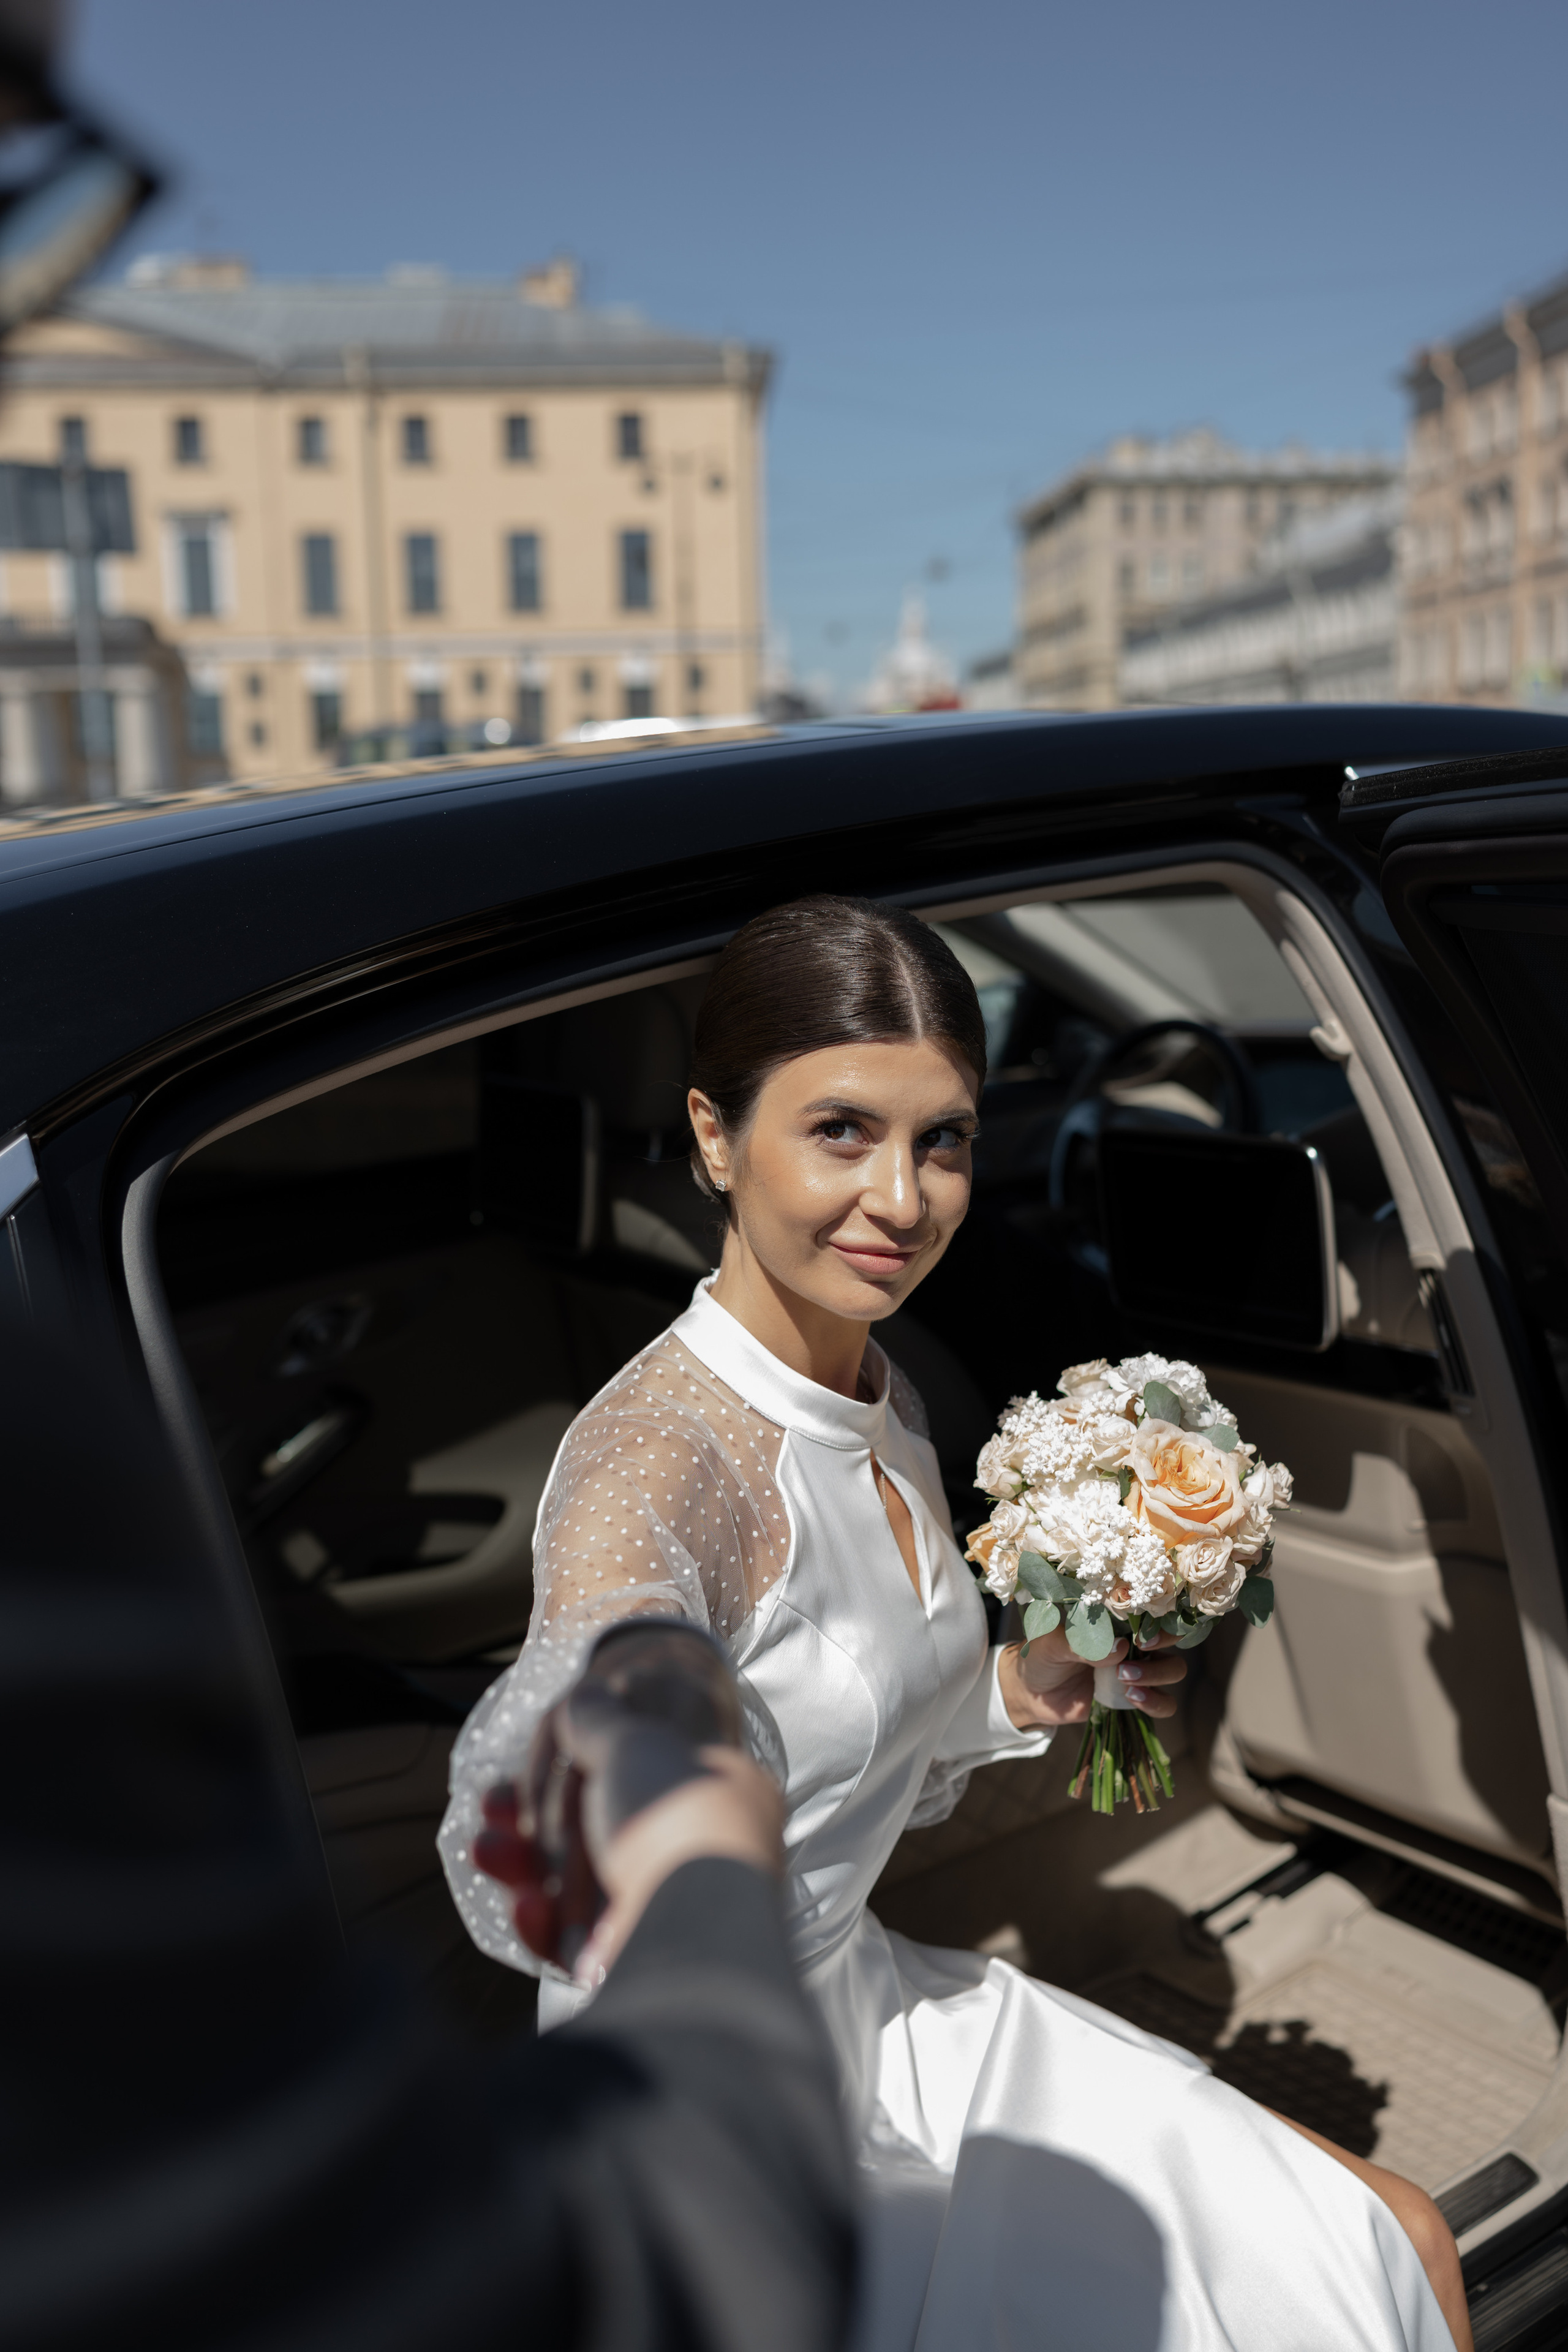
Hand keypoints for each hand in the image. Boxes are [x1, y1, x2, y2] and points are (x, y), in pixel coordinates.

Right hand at [475, 1746, 782, 1982]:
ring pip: (577, 1889)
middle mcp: (696, 1856)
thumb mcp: (635, 1741)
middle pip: (596, 1831)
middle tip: (489, 1810)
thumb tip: (581, 1696)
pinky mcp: (629, 1968)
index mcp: (716, 1796)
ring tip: (483, 1848)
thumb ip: (598, 1719)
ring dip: (522, 1866)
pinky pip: (574, 1943)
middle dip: (532, 1820)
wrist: (693, 1933)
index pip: (637, 1773)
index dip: (576, 1765)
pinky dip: (539, 1922)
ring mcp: (665, 1913)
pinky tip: (521, 1904)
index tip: (531, 1762)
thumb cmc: (678, 1818)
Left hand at [998, 1627, 1186, 1731]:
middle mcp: (1133, 1641)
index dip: (1158, 1618)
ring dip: (1157, 1675)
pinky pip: (1164, 1702)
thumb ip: (1081, 1643)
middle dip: (1163, 1646)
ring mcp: (1137, 1670)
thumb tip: (1120, 1648)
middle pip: (1172, 1638)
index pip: (1152, 1610)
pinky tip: (1132, 1699)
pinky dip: (1156, 1702)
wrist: (1032, 1694)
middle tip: (1136, 1654)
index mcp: (1116, 1619)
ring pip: (1174, 1669)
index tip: (1142, 1634)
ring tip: (1125, 1681)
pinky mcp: (1135, 1698)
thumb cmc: (1042, 1656)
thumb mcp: (1051, 1643)